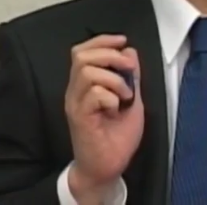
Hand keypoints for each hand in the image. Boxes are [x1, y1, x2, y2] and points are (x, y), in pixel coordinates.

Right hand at [64, 34, 144, 202]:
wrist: (108, 166)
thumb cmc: (117, 135)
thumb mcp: (131, 98)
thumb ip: (130, 76)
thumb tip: (129, 51)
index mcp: (85, 84)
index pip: (82, 51)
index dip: (102, 40)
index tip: (123, 41)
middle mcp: (75, 91)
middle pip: (81, 55)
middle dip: (110, 55)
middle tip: (128, 70)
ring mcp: (75, 104)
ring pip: (87, 72)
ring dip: (113, 79)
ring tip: (124, 96)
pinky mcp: (79, 118)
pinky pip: (94, 94)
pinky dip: (111, 97)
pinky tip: (116, 109)